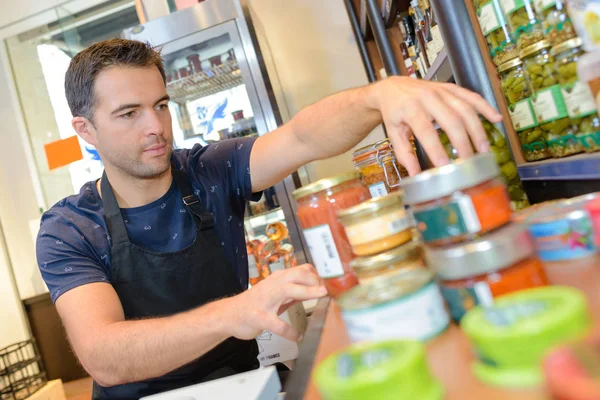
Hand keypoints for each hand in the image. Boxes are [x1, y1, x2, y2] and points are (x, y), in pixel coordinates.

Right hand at [224, 264, 326, 341]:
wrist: (229, 314)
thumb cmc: (254, 303)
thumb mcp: (275, 292)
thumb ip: (294, 290)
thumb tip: (315, 287)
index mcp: (278, 279)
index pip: (301, 269)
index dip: (317, 275)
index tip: (328, 284)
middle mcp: (272, 286)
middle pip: (296, 274)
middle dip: (314, 279)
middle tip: (326, 289)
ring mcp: (266, 300)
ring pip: (287, 290)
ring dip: (306, 292)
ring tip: (320, 295)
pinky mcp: (260, 317)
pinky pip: (277, 323)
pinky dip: (289, 331)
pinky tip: (296, 336)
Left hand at [369, 77, 502, 175]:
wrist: (393, 87)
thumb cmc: (394, 113)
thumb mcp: (393, 132)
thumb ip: (404, 154)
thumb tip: (414, 175)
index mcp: (410, 108)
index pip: (425, 130)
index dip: (435, 148)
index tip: (444, 165)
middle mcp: (428, 97)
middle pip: (451, 120)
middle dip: (462, 142)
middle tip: (469, 161)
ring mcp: (441, 91)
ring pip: (465, 108)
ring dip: (477, 129)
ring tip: (483, 149)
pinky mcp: (451, 88)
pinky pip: (471, 96)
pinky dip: (485, 107)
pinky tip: (496, 119)